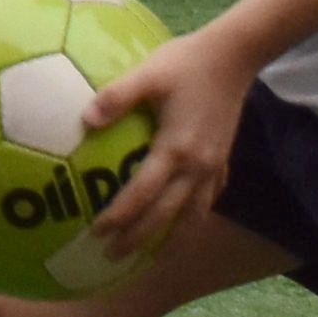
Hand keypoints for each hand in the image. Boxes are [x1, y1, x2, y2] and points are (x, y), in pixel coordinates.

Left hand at [79, 20, 255, 259]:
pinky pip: (207, 201)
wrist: (233, 58)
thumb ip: (115, 97)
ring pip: (193, 217)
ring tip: (151, 258)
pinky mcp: (223, 161)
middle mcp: (198, 168)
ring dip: (171, 241)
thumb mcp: (147, 74)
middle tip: (112, 258)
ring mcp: (214, 168)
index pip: (143, 195)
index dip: (120, 218)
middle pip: (167, 217)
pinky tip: (182, 224)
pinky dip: (192, 219)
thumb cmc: (185, 62)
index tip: (96, 234)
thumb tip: (84, 121)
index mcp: (176, 150)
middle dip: (139, 241)